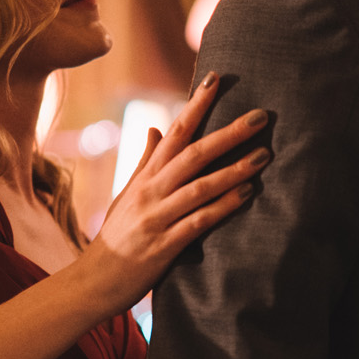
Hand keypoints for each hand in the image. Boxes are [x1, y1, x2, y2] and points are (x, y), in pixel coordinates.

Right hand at [84, 71, 268, 316]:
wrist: (94, 279)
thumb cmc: (115, 236)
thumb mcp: (126, 194)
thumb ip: (144, 162)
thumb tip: (155, 129)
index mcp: (144, 177)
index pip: (174, 132)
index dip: (196, 105)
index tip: (216, 79)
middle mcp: (150, 191)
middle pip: (193, 153)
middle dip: (228, 133)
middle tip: (260, 116)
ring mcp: (157, 217)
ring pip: (200, 186)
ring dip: (234, 169)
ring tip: (264, 155)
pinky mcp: (164, 244)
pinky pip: (199, 221)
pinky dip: (223, 206)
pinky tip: (247, 194)